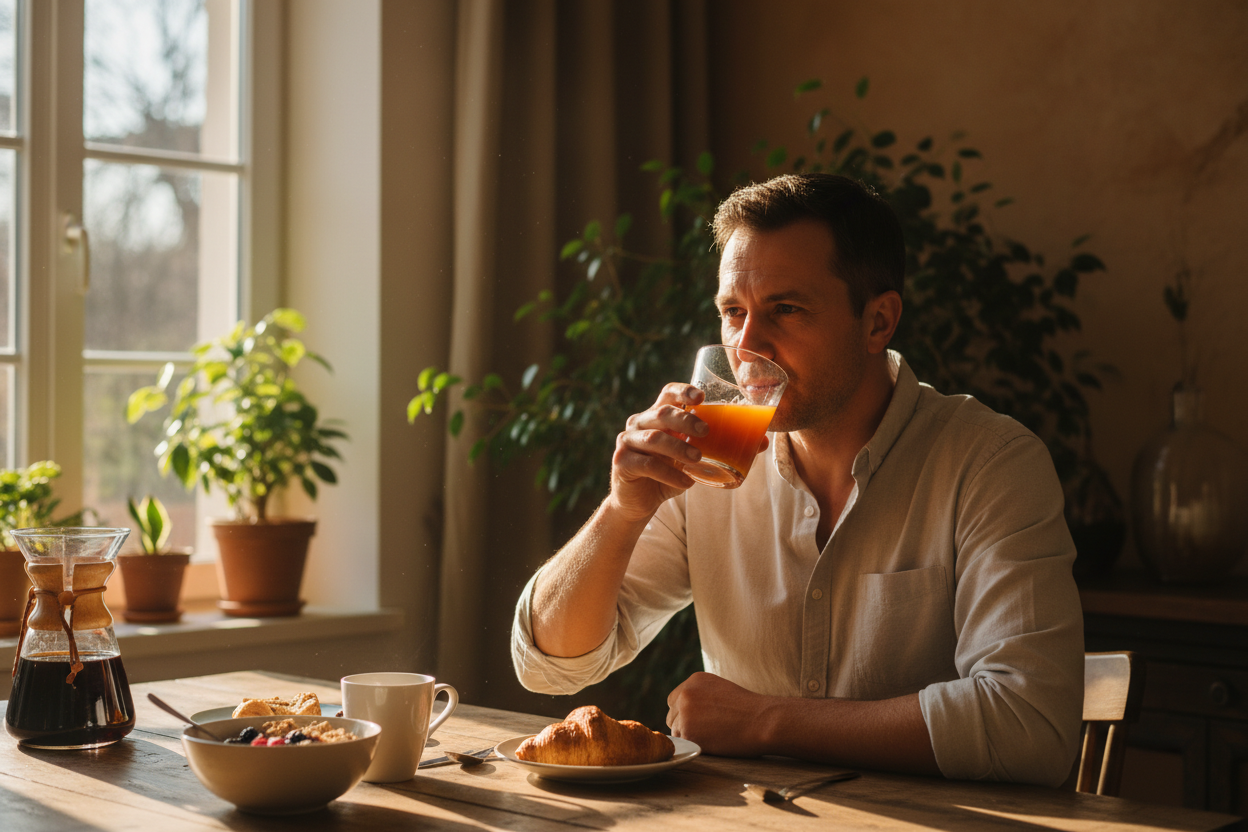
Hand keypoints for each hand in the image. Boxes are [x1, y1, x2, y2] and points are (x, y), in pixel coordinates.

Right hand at [609, 384, 772, 522]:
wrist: (639, 501)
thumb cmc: (669, 472)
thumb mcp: (694, 458)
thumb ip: (720, 447)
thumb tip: (762, 442)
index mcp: (657, 415)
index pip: (667, 393)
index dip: (683, 391)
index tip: (701, 397)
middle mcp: (640, 423)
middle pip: (662, 413)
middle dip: (685, 420)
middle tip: (706, 432)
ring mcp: (628, 441)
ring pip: (654, 438)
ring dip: (678, 448)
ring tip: (698, 460)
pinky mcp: (622, 461)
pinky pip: (646, 463)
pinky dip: (669, 473)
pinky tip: (685, 483)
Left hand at [666, 671, 769, 756]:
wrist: (761, 721)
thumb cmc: (747, 709)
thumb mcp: (720, 690)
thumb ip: (700, 695)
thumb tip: (684, 710)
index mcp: (694, 680)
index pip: (675, 699)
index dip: (685, 712)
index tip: (698, 720)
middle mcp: (685, 693)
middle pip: (672, 715)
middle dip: (684, 724)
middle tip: (705, 731)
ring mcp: (684, 712)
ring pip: (676, 730)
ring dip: (689, 735)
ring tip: (712, 736)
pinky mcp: (687, 731)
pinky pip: (682, 742)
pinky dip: (694, 745)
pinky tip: (712, 742)